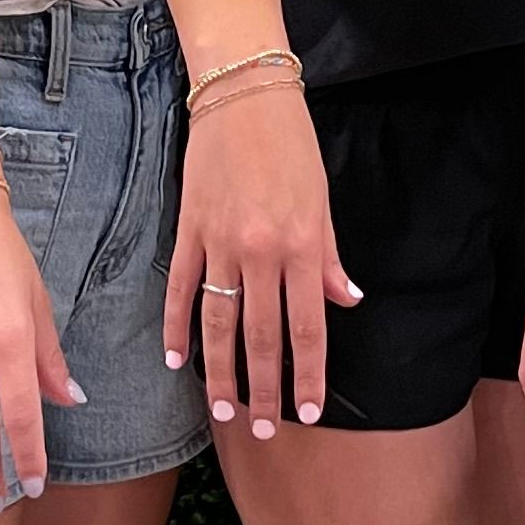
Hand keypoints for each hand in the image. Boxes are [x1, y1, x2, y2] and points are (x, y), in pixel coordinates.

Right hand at [168, 79, 356, 434]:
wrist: (245, 94)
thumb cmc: (292, 144)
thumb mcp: (323, 201)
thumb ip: (330, 257)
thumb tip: (346, 301)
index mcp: (303, 245)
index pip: (307, 328)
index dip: (308, 376)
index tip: (309, 411)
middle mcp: (263, 252)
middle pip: (262, 337)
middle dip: (266, 390)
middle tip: (266, 431)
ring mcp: (222, 243)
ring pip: (220, 324)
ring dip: (221, 373)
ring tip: (224, 411)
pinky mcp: (190, 229)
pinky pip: (183, 289)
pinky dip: (178, 327)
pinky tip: (178, 360)